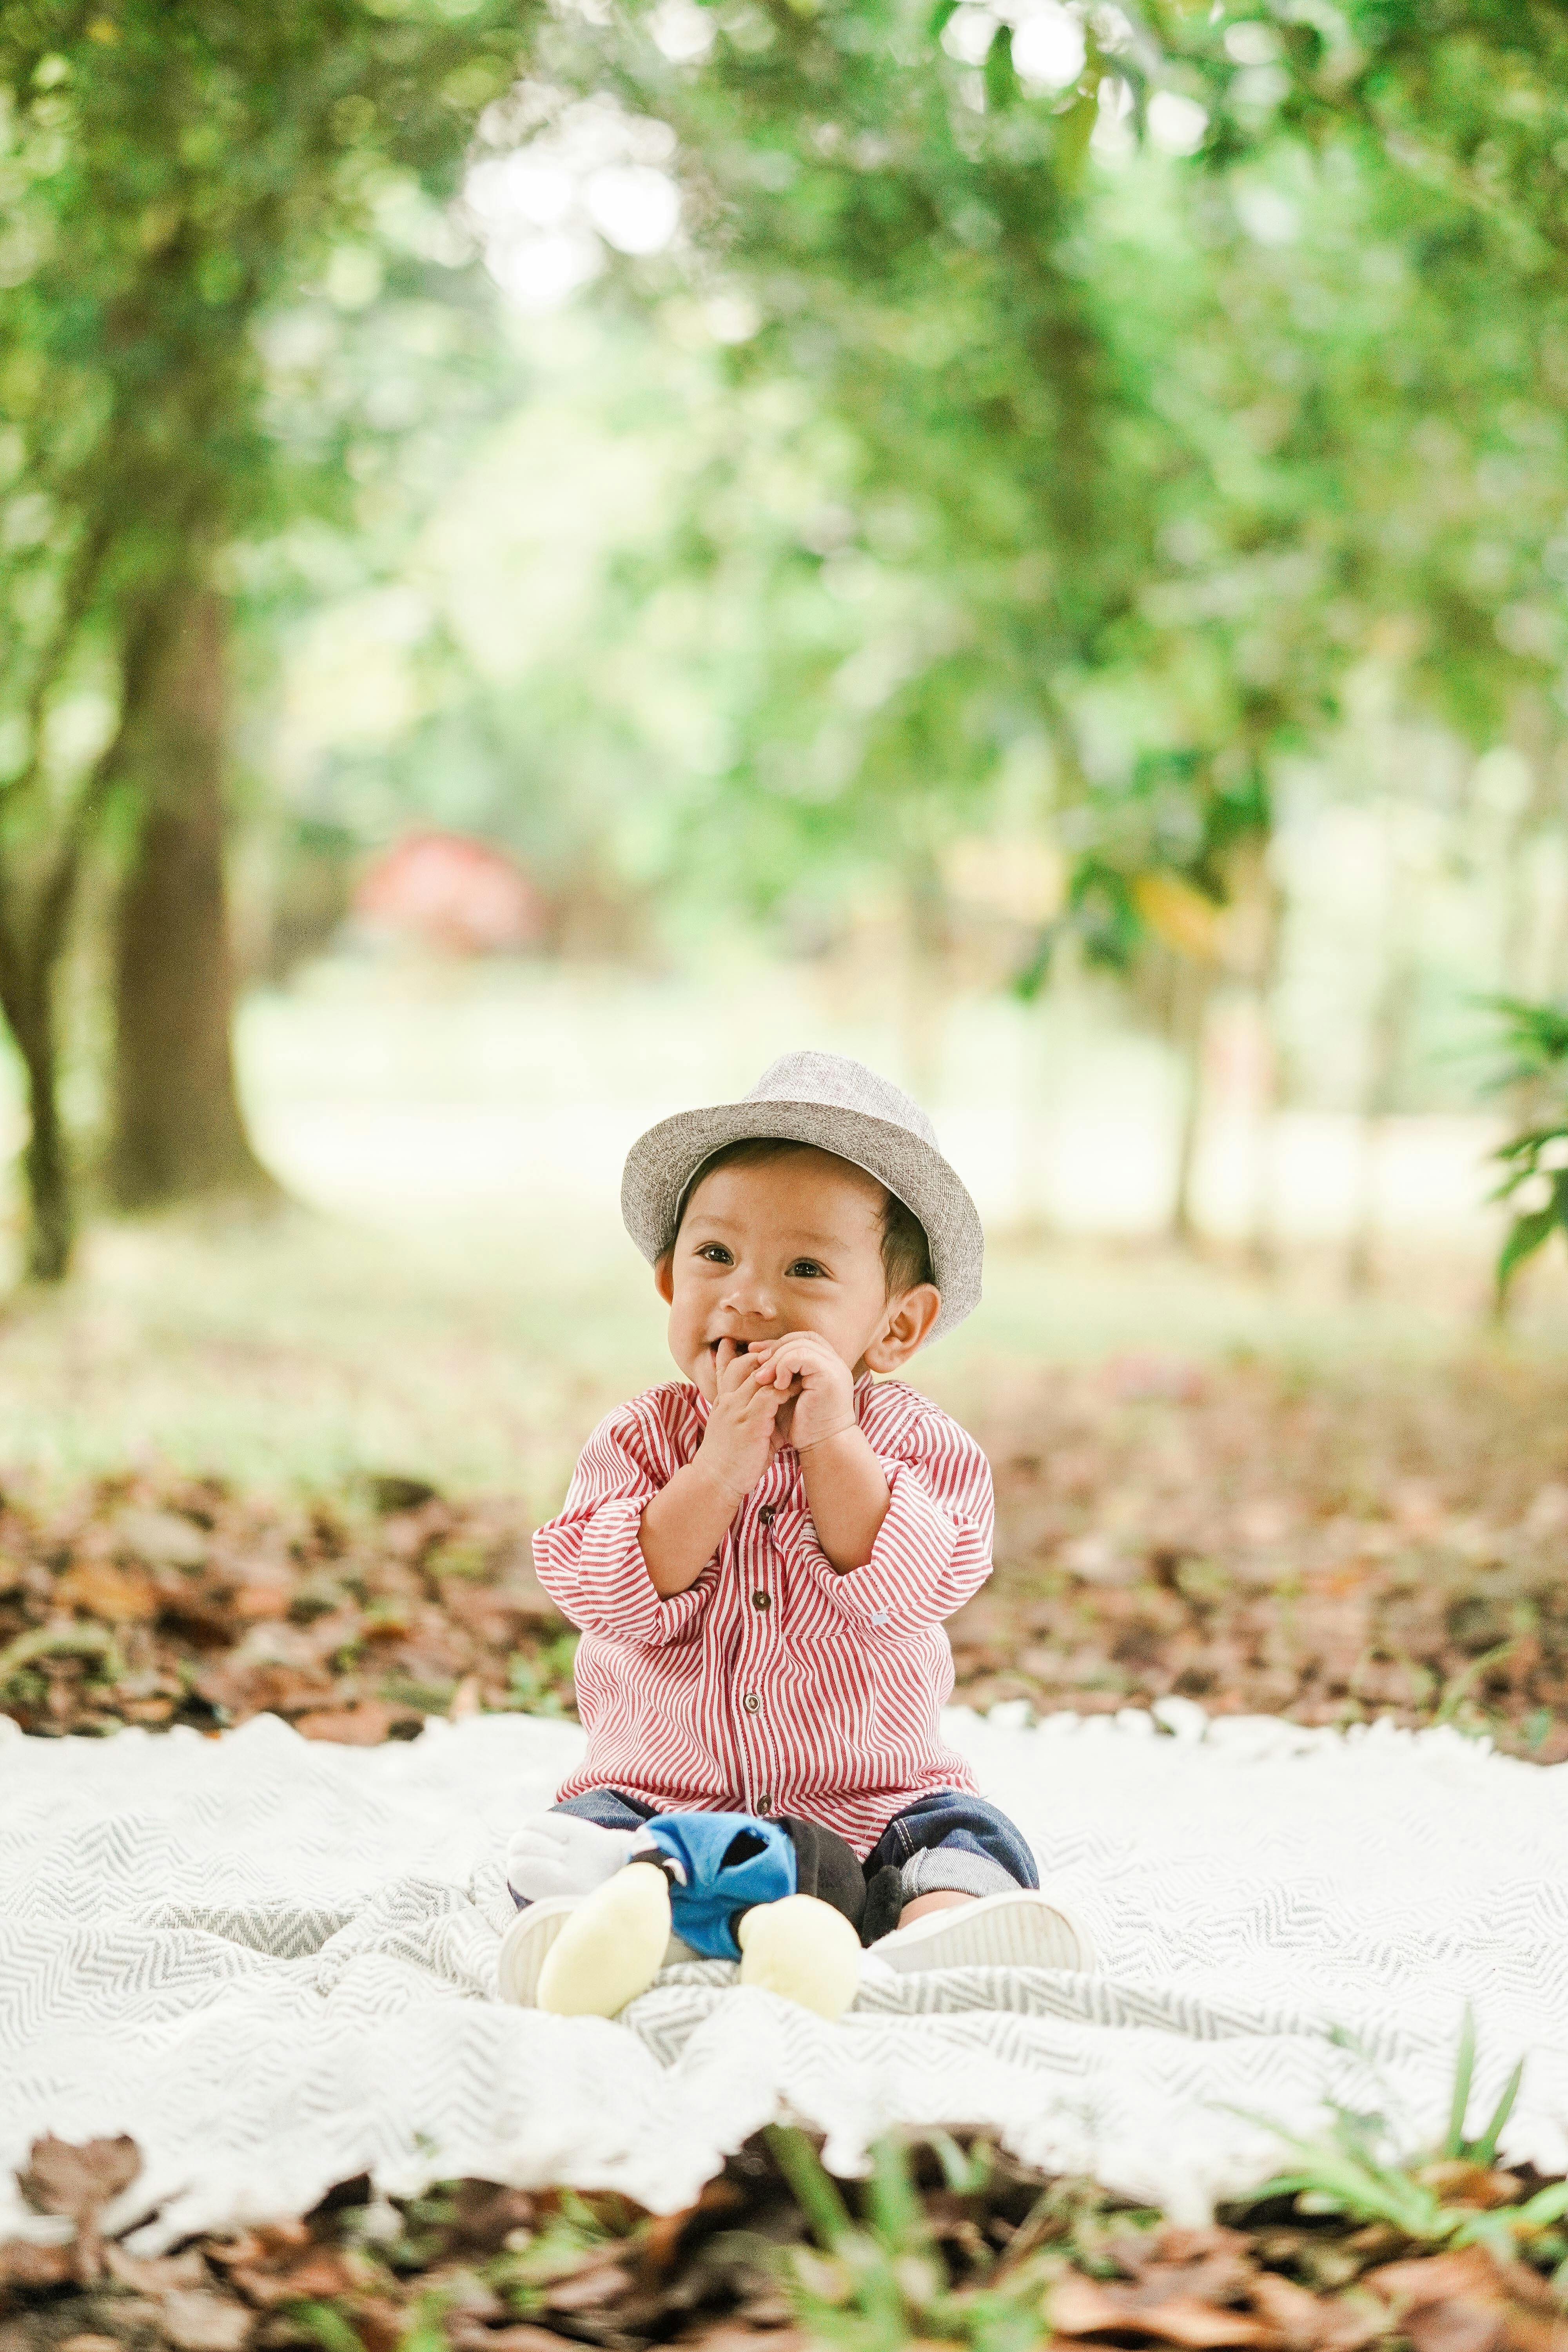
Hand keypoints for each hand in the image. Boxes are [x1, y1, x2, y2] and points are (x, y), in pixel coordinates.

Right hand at [695, 1337, 790, 1500]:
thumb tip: (775, 1406)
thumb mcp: (738, 1429)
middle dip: (767, 1354)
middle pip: (745, 1363)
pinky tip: (798, 1388)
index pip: (731, 1366)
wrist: (716, 1481)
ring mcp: (736, 1410)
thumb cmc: (732, 1458)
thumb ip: (752, 1413)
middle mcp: (727, 1400)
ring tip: (799, 1366)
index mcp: (723, 1400)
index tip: (765, 1347)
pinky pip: (769, 1396)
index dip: (747, 1353)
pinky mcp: (749, 1423)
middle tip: (790, 1351)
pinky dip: (785, 1389)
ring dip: (780, 1369)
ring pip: (758, 1375)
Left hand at [747, 1329, 855, 1453]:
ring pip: (800, 1345)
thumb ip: (776, 1373)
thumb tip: (752, 1353)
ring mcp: (834, 1367)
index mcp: (824, 1363)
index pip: (800, 1339)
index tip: (754, 1352)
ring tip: (761, 1378)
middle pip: (800, 1338)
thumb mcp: (785, 1393)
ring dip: (776, 1359)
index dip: (777, 1343)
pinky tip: (778, 1385)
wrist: (821, 1446)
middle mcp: (833, 1361)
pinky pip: (803, 1356)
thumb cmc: (802, 1424)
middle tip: (756, 1362)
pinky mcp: (830, 1376)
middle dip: (775, 1348)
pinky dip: (785, 1366)